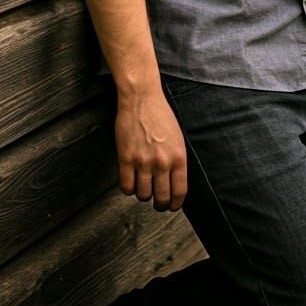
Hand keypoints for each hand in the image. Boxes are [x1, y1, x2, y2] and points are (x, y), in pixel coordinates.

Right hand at [114, 90, 187, 210]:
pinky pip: (126, 186)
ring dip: (143, 195)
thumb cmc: (160, 115)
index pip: (179, 192)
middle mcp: (162, 162)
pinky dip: (128, 188)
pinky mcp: (126, 158)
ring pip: (143, 195)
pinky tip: (130, 182)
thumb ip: (176, 160)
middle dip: (160, 204)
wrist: (141, 98)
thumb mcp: (177, 138)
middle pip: (161, 198)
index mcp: (178, 157)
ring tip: (143, 188)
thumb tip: (175, 181)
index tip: (172, 206)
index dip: (175, 204)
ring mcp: (143, 161)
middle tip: (157, 203)